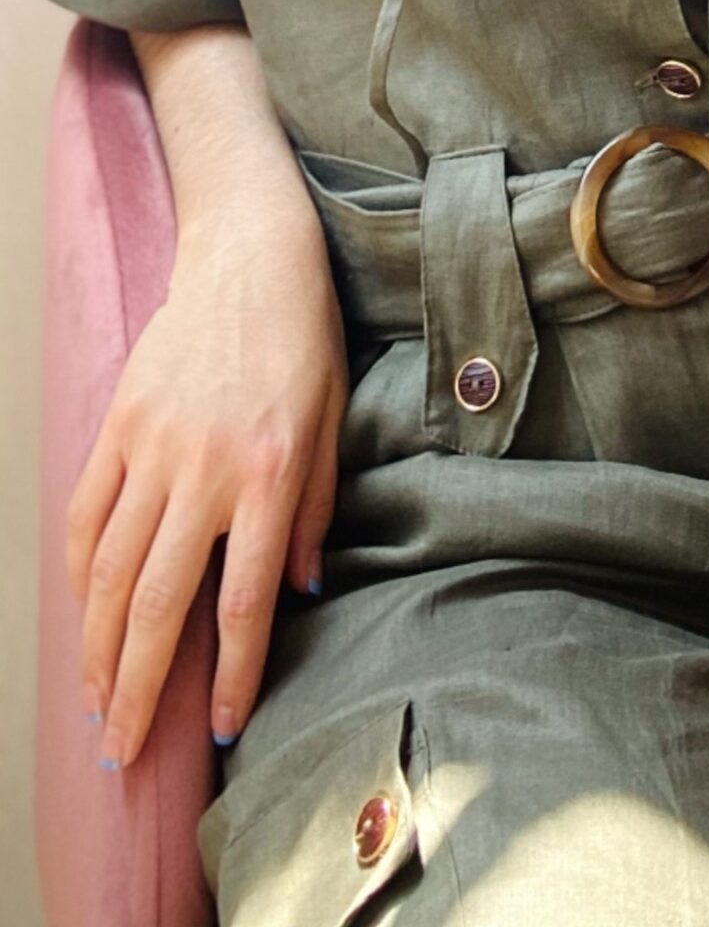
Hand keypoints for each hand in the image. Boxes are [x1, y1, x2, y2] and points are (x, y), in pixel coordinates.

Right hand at [65, 199, 347, 769]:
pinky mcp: (118, 427)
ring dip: (96, 648)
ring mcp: (153, 448)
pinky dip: (79, 575)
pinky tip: (81, 618)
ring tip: (95, 702)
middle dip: (137, 688)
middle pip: (157, 604)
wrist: (249, 255)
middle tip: (122, 749)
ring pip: (110, 572)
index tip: (219, 728)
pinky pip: (87, 517)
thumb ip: (315, 508)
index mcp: (269, 474)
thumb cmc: (303, 337)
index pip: (241, 602)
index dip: (228, 675)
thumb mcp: (333, 419)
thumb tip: (301, 592)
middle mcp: (205, 470)